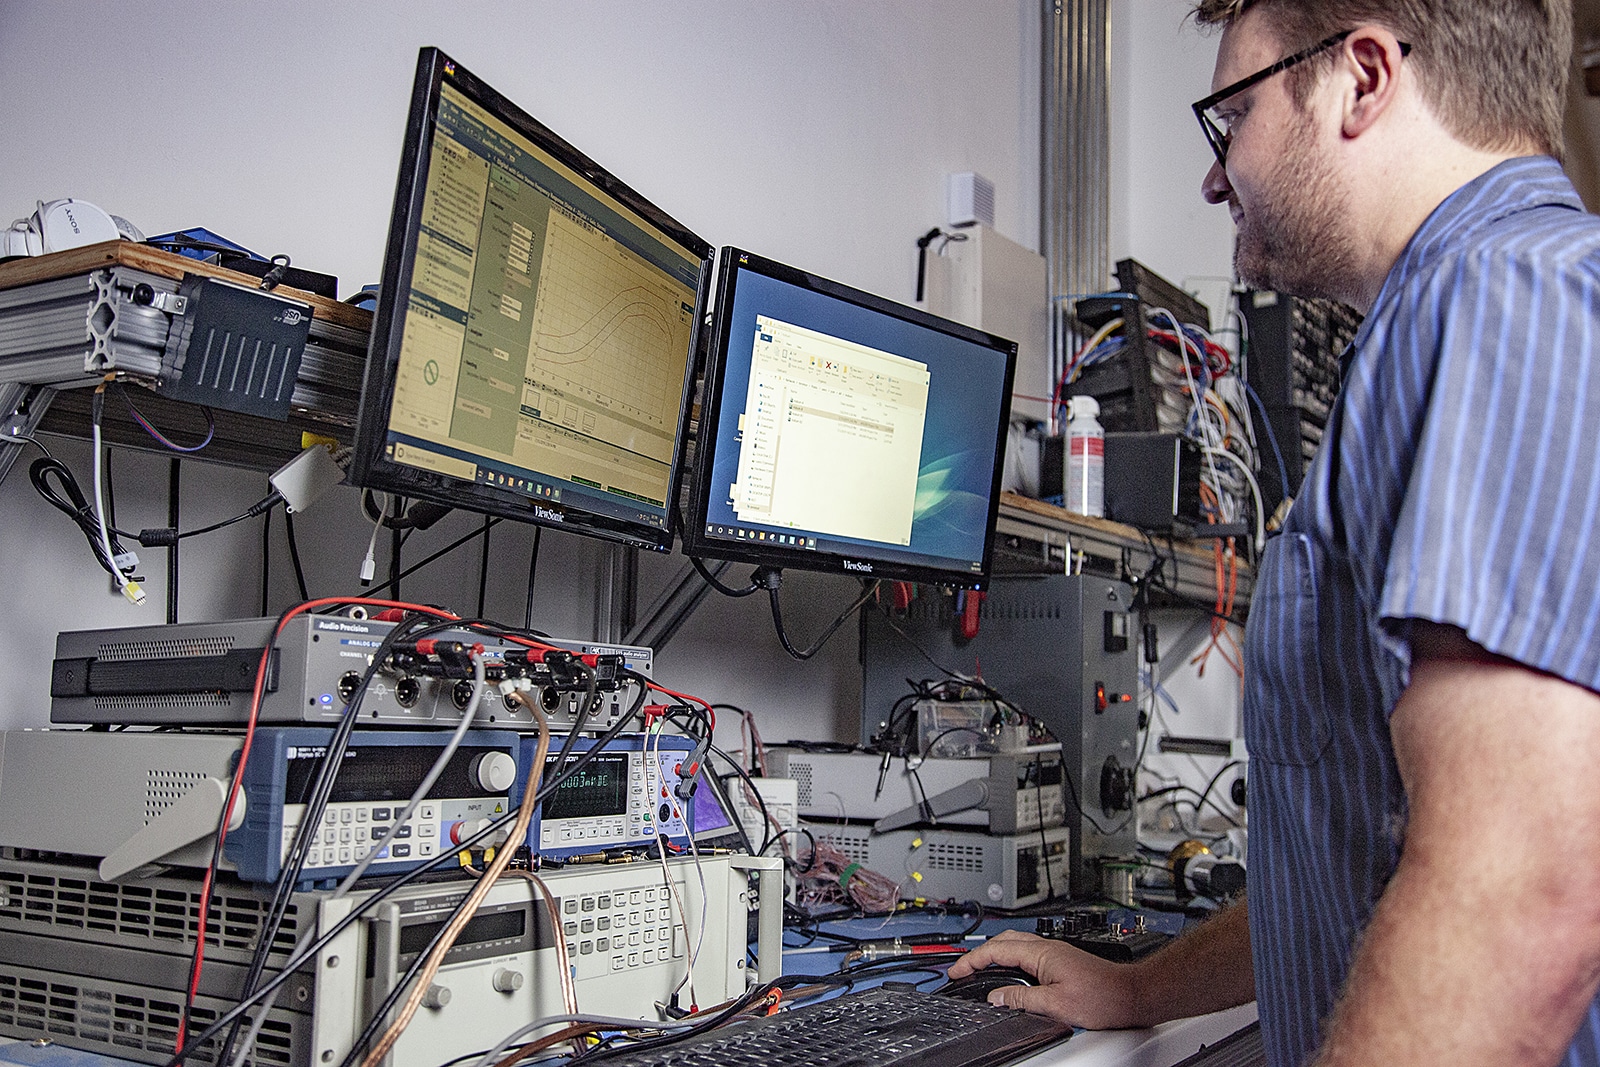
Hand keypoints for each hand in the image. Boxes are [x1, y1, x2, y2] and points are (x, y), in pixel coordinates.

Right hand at [946, 930, 1143, 1027]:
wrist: (1130, 995)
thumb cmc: (1103, 998)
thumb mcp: (1057, 1004)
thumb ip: (1023, 1000)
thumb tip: (997, 999)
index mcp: (1042, 953)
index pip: (997, 950)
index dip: (972, 961)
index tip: (956, 971)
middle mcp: (1047, 947)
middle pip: (1003, 941)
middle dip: (978, 954)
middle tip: (962, 970)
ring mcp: (1054, 953)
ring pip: (1014, 946)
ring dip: (993, 956)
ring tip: (979, 971)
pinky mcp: (1060, 961)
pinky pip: (1026, 954)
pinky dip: (1009, 961)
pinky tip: (1008, 974)